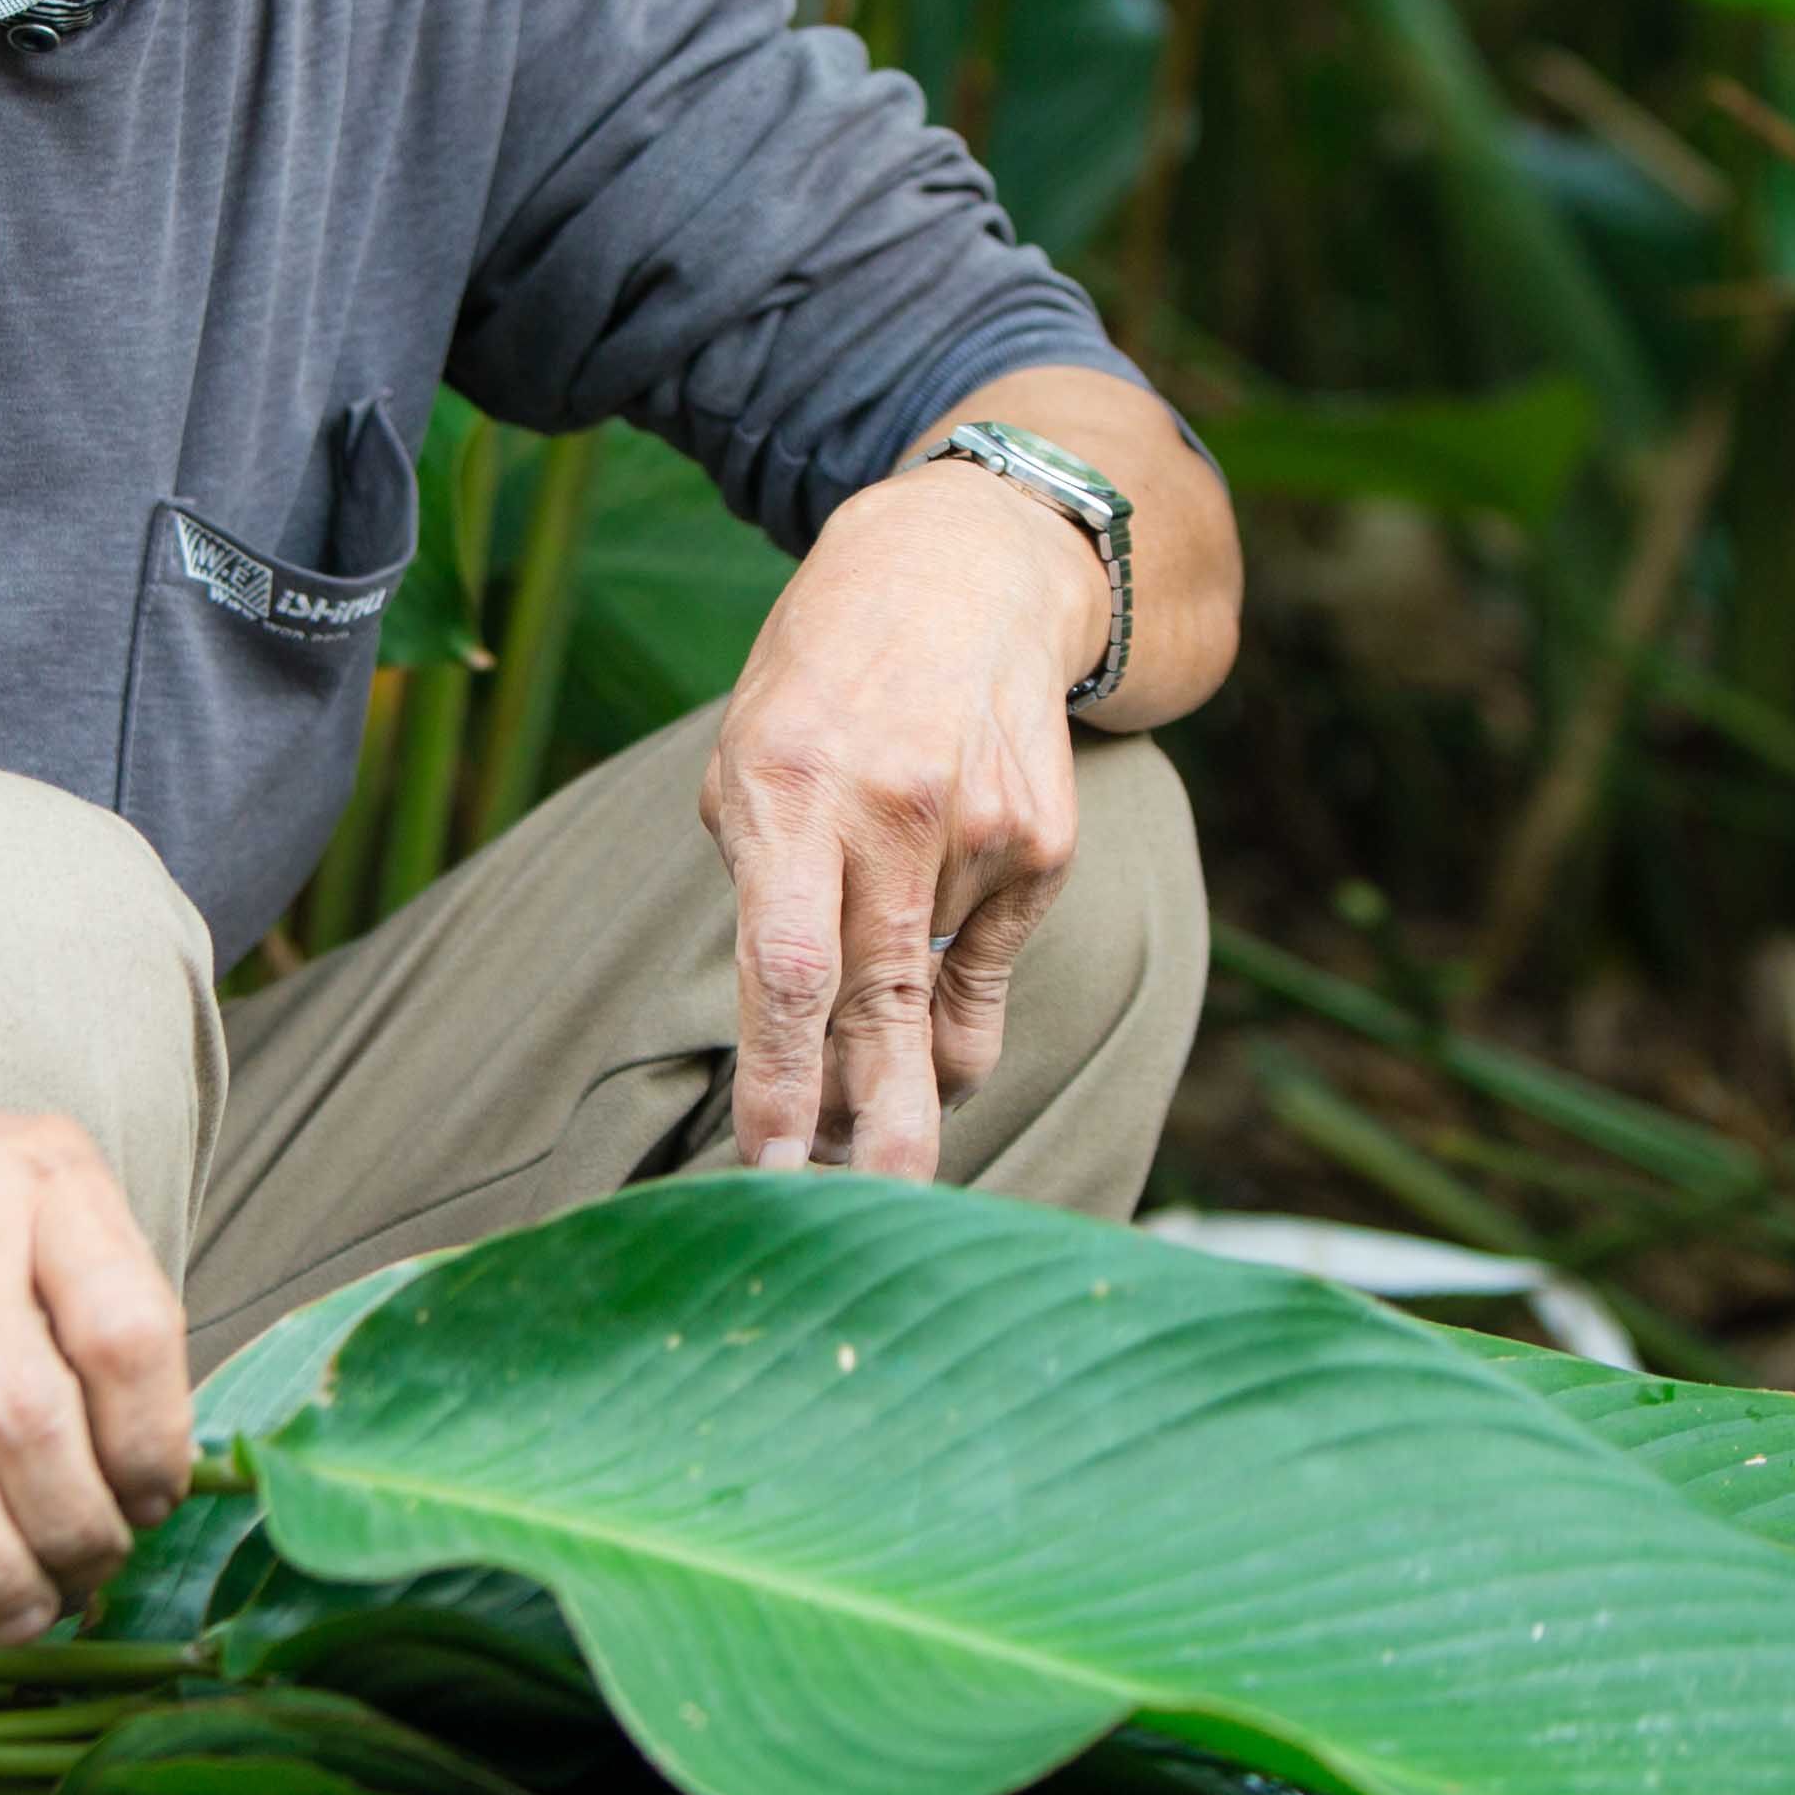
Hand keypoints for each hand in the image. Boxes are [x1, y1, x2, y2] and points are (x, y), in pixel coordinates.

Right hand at [0, 1054, 195, 1640]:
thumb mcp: (27, 1184)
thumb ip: (95, 1295)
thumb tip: (153, 1468)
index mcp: (41, 1179)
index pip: (129, 1334)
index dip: (151, 1446)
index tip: (149, 1500)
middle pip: (30, 1425)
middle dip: (73, 1537)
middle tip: (85, 1576)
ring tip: (18, 1615)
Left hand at [697, 456, 1107, 1177]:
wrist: (961, 571)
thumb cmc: (820, 687)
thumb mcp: (749, 763)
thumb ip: (765, 901)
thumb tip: (800, 1047)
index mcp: (790, 788)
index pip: (789, 967)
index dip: (783, 1081)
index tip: (772, 1173)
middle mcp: (890, 809)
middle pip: (880, 1003)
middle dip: (875, 1131)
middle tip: (867, 1222)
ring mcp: (982, 826)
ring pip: (939, 1000)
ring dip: (905, 1078)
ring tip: (883, 1142)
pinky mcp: (1045, 840)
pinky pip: (990, 962)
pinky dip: (955, 1000)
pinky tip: (933, 980)